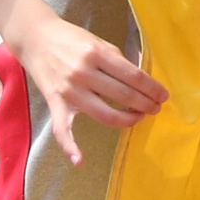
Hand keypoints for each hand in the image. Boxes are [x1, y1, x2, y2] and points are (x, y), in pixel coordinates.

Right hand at [16, 9, 165, 161]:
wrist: (36, 38)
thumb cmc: (71, 39)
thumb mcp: (99, 42)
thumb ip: (119, 60)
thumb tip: (142, 78)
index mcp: (97, 53)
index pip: (133, 76)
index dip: (152, 88)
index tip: (163, 95)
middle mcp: (84, 73)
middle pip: (124, 95)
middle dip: (145, 104)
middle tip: (156, 108)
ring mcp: (69, 91)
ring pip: (105, 114)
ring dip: (127, 119)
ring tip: (139, 117)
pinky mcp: (55, 103)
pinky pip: (62, 130)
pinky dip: (69, 147)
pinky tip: (80, 161)